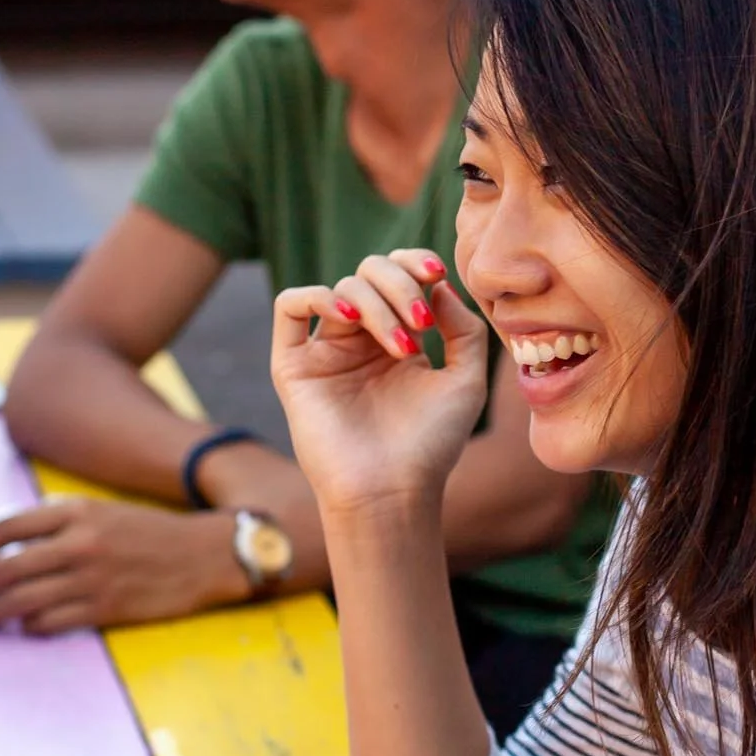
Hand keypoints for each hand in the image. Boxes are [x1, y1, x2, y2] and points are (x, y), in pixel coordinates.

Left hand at [0, 497, 247, 634]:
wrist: (204, 554)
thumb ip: (62, 523)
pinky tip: (28, 625)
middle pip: (9, 567)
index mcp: (77, 512)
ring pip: (24, 600)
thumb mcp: (104, 512)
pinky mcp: (105, 609)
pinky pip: (51, 622)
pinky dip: (32, 625)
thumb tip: (14, 545)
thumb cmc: (152, 533)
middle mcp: (79, 543)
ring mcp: (91, 578)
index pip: (8, 527)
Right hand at [272, 251, 488, 520]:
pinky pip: (290, 305)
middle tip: (422, 325)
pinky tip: (348, 316)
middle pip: (369, 273)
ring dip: (378, 304)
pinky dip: (318, 296)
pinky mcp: (293, 366)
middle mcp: (359, 340)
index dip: (414, 263)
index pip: (398, 276)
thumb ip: (462, 327)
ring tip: (404, 346)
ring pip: (341, 287)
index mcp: (395, 339)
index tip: (436, 274)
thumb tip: (438, 285)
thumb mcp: (465, 379)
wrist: (393, 492)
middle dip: (400, 285)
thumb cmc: (431, 444)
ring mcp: (325, 350)